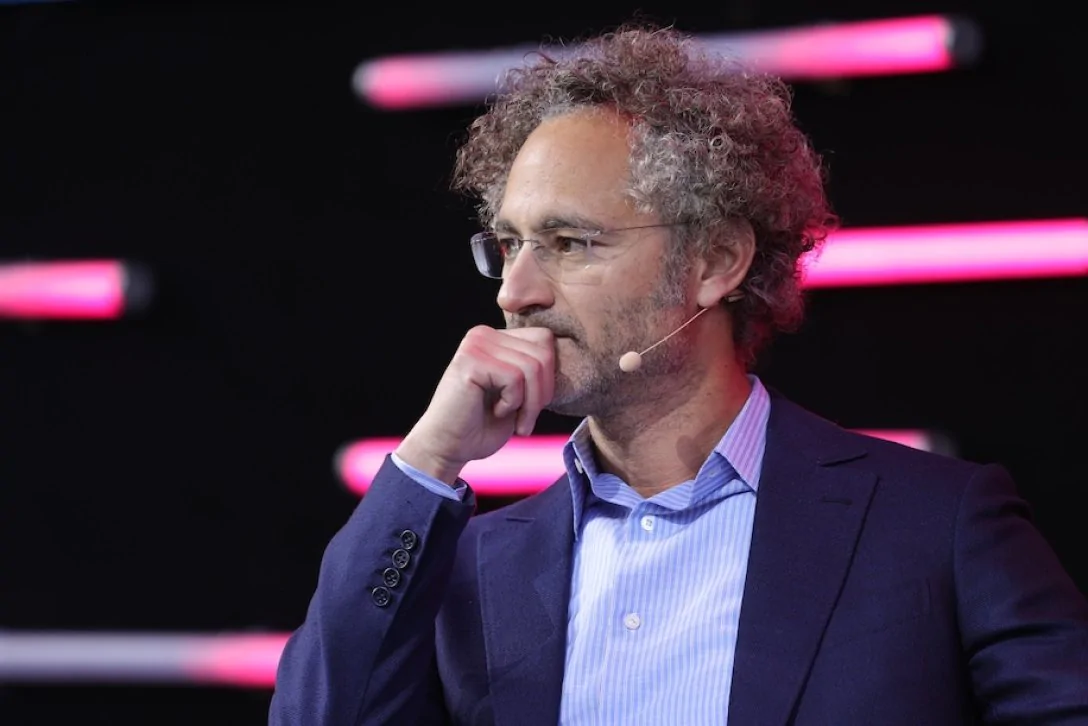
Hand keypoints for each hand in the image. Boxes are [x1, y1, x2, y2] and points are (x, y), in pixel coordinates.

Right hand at [395, 325, 554, 484]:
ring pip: (532, 366)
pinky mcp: (470, 361)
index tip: (534, 406)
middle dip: (542, 392)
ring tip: (515, 420)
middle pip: (543, 352)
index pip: (545, 341)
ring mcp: (475, 344)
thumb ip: (535, 371)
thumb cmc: (483, 425)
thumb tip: (568, 356)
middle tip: (526, 418)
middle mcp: (483, 334)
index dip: (549, 377)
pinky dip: (513, 403)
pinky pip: (515, 377)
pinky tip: (497, 412)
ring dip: (530, 403)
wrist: (447, 448)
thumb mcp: (519, 393)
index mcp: (496, 338)